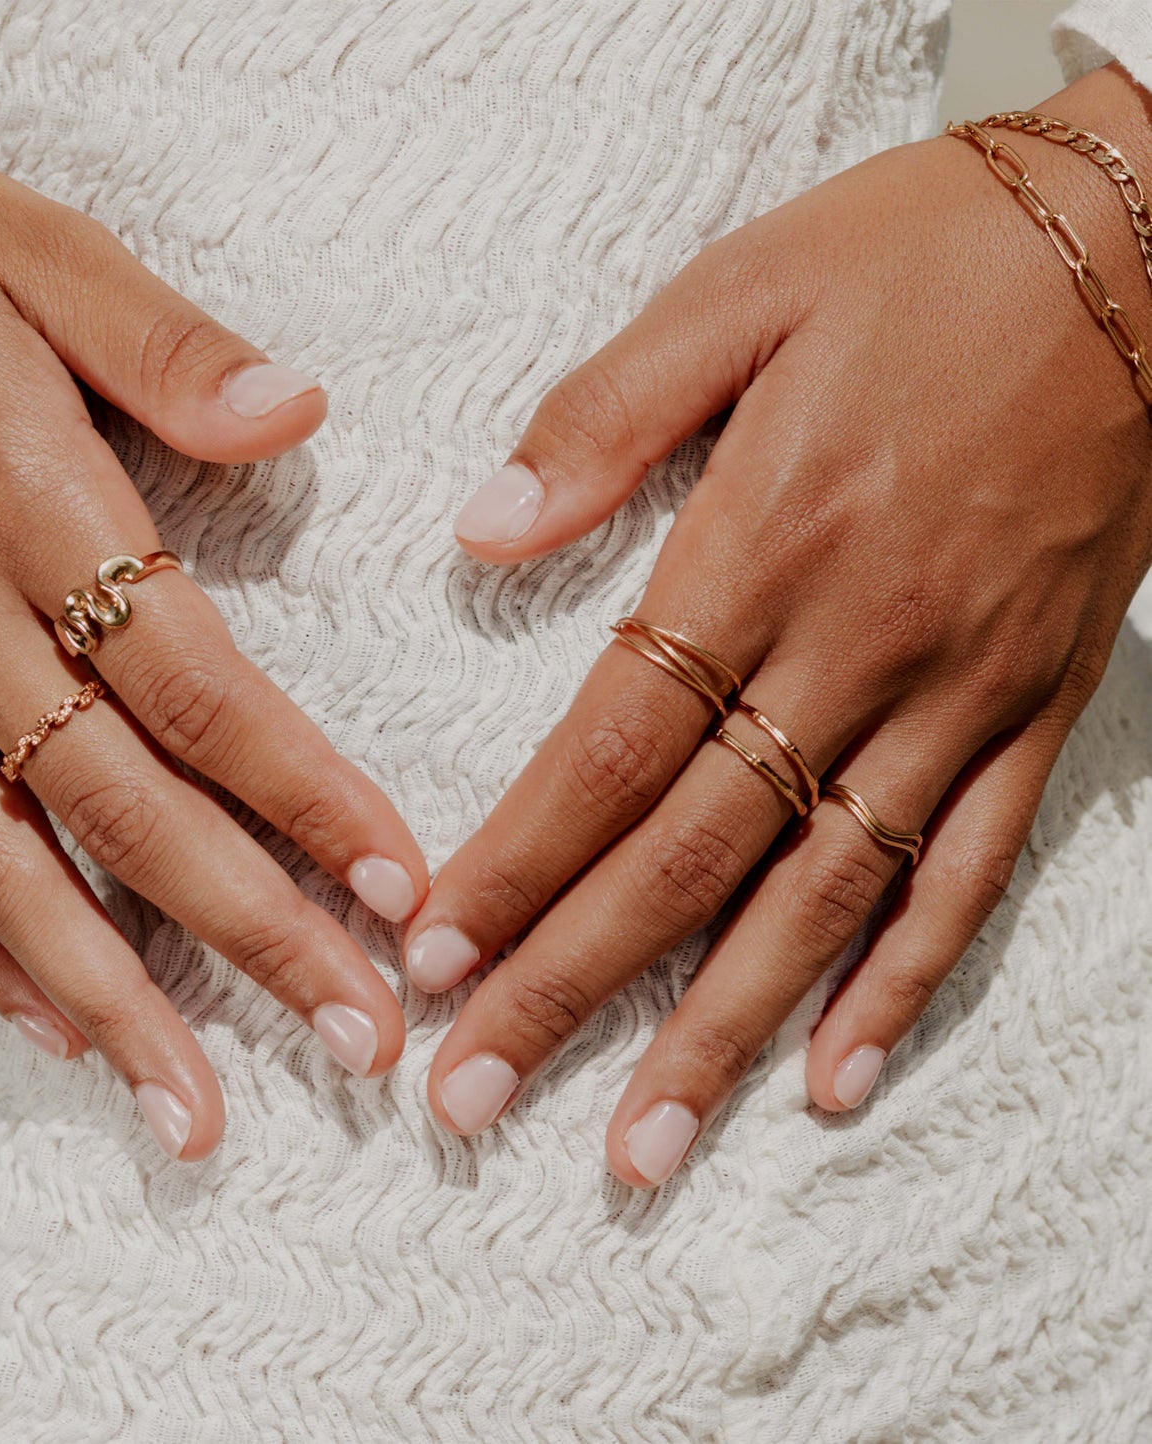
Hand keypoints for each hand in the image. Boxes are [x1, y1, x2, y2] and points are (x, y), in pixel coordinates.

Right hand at [0, 36, 426, 1161]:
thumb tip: (299, 414)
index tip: (400, 888)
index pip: (201, 692)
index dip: (307, 797)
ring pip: (2, 871)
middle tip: (358, 1042)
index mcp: (22, 509)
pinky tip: (49, 1025)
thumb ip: (168, 346)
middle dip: (251, 935)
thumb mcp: (33, 249)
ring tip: (200, 1114)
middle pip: (126, 812)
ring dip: (112, 999)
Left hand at [405, 64, 1151, 1183]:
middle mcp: (862, 647)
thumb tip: (477, 532)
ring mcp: (959, 695)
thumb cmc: (924, 254)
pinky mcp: (1036, 709)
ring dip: (719, 1034)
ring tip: (638, 1150)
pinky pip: (965, 873)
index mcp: (769, 544)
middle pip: (691, 856)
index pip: (614, 749)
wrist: (1144, 237)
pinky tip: (833, 1077)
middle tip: (476, 1097)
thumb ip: (601, 418)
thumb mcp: (737, 290)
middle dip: (573, 985)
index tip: (439, 959)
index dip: (520, 863)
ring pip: (822, 901)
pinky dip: (903, 985)